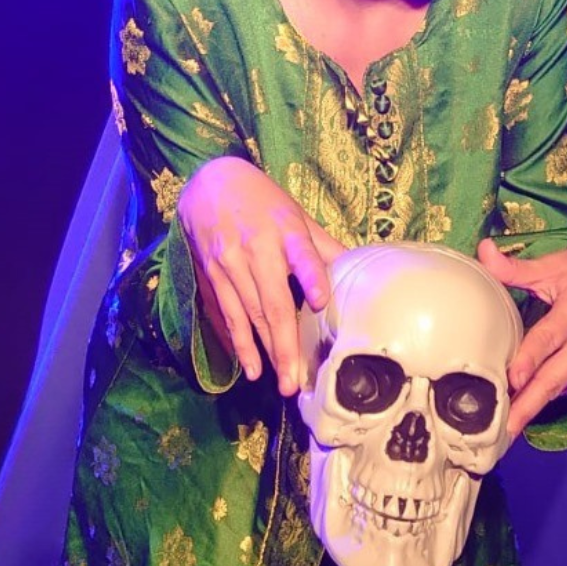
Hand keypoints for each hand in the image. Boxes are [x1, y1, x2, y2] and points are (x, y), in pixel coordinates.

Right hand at [178, 156, 342, 394]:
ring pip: (249, 315)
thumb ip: (322, 246)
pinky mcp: (211, 275)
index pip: (301, 253)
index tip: (320, 301)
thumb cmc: (262, 202)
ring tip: (280, 381)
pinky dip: (238, 342)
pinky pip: (226, 314)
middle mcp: (255, 248)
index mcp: (285, 228)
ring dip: (264, 351)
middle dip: (285, 344)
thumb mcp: (296, 214)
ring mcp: (229, 264)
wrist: (208, 183)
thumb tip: (358, 270)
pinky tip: (251, 367)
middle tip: (297, 380)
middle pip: (272, 301)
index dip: (310, 276)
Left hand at [477, 234, 566, 436]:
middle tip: (505, 429)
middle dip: (529, 404)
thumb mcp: (552, 264)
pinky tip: (532, 403)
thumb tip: (483, 251)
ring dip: (537, 403)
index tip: (512, 381)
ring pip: (566, 385)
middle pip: (557, 375)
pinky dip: (554, 392)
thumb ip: (515, 268)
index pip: (549, 338)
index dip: (530, 360)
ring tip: (509, 423)